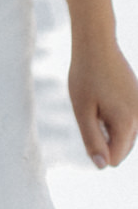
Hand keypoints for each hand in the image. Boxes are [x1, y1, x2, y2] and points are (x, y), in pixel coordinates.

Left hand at [70, 38, 137, 167]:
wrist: (96, 42)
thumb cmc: (85, 74)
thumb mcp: (82, 109)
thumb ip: (92, 139)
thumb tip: (103, 166)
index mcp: (126, 123)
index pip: (115, 158)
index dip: (97, 148)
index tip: (88, 123)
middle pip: (121, 148)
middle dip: (104, 137)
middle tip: (92, 109)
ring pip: (125, 134)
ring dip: (109, 126)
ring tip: (97, 101)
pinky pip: (127, 120)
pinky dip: (114, 115)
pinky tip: (103, 96)